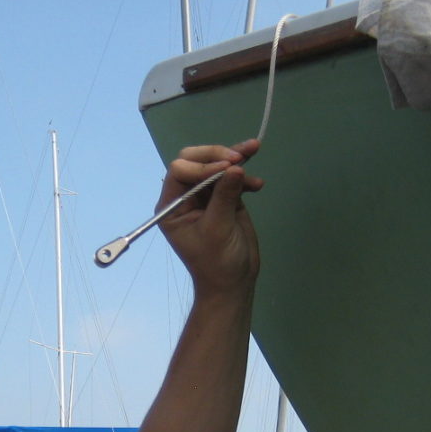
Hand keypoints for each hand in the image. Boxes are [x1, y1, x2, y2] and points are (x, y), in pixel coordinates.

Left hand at [157, 139, 262, 295]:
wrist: (233, 283)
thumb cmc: (216, 262)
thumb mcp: (218, 229)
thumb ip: (224, 196)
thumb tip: (235, 167)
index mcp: (172, 205)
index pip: (180, 171)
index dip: (201, 166)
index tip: (225, 169)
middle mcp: (186, 196)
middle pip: (196, 161)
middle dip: (217, 155)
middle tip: (238, 157)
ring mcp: (206, 196)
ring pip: (216, 165)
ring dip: (236, 157)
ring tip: (254, 149)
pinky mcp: (225, 198)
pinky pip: (233, 177)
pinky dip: (245, 176)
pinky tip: (258, 185)